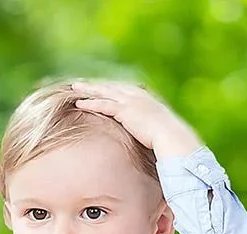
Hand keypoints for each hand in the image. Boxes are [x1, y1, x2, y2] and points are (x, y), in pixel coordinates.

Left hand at [69, 80, 202, 158]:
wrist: (171, 137)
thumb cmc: (168, 138)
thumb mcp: (157, 129)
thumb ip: (149, 128)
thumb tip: (148, 139)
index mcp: (145, 98)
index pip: (123, 89)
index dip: (109, 88)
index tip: (99, 87)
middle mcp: (137, 96)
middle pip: (111, 87)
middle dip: (96, 84)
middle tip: (81, 82)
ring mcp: (131, 102)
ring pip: (105, 92)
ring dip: (89, 89)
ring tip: (75, 87)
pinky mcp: (125, 111)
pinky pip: (104, 105)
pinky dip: (91, 103)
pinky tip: (79, 103)